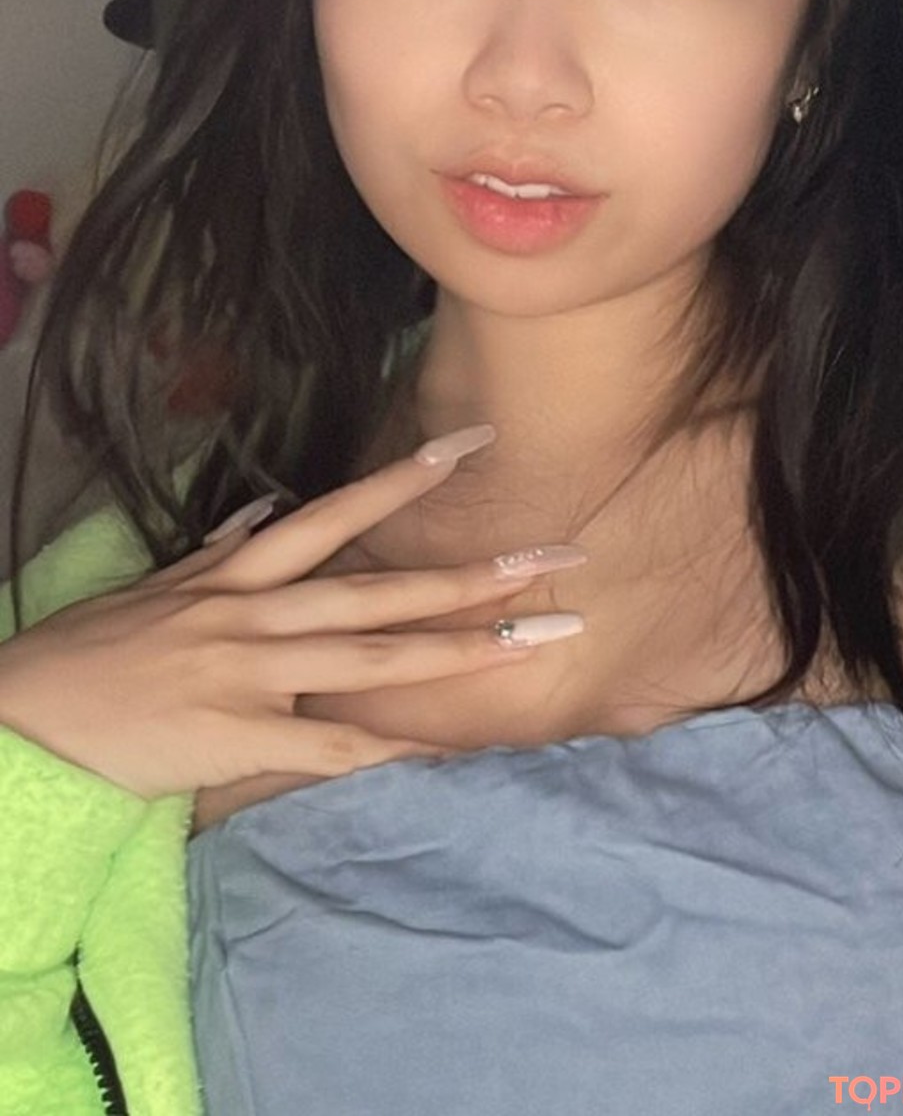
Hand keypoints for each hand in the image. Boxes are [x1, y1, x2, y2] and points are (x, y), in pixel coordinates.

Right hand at [0, 439, 582, 798]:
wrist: (26, 718)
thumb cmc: (95, 654)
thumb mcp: (157, 588)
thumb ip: (218, 558)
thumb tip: (259, 523)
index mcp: (240, 572)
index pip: (339, 513)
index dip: (407, 478)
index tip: (474, 444)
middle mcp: (255, 612)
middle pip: (382, 588)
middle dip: (474, 574)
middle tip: (558, 556)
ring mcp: (249, 675)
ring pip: (373, 659)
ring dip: (459, 650)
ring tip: (535, 640)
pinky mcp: (235, 739)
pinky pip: (324, 744)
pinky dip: (383, 746)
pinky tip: (442, 748)